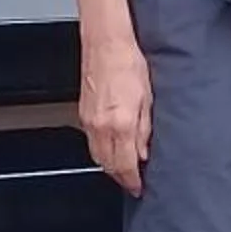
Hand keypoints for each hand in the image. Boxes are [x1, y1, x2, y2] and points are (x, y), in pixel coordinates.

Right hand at [79, 39, 153, 195]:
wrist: (106, 44)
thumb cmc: (129, 63)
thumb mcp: (147, 99)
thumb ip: (144, 130)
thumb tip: (143, 152)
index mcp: (120, 123)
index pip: (124, 165)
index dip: (132, 181)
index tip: (138, 188)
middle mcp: (101, 126)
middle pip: (107, 165)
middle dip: (120, 177)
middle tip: (133, 181)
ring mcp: (88, 120)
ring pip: (97, 155)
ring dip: (110, 166)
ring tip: (124, 168)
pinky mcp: (83, 113)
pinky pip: (91, 142)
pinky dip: (101, 151)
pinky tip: (112, 147)